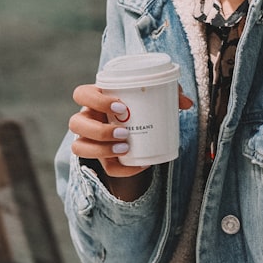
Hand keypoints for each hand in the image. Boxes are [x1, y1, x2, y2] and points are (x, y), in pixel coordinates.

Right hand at [68, 84, 193, 199]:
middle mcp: (87, 118)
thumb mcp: (152, 96)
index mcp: (95, 99)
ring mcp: (90, 139)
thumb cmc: (141, 105)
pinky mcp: (101, 158)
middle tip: (124, 133)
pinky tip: (140, 165)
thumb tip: (187, 103)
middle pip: (74, 123)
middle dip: (98, 130)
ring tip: (125, 149)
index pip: (81, 94)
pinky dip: (122, 169)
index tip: (121, 107)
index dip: (95, 100)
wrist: (139, 126)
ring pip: (79, 147)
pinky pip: (105, 168)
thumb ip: (169, 93)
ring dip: (101, 150)